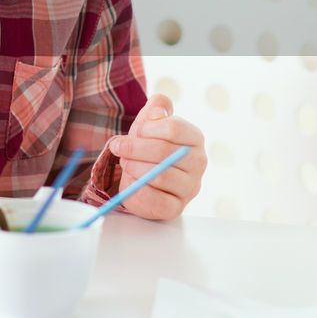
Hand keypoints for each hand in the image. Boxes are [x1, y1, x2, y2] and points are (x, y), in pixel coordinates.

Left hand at [106, 94, 205, 220]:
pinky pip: (155, 200)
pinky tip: (130, 182)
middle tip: (118, 147)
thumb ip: (156, 108)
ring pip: (159, 175)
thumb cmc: (148, 145)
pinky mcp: (176, 208)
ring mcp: (190, 187)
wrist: (143, 176)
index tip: (134, 131)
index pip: (173, 128)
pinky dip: (136, 189)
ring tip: (125, 163)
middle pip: (163, 151)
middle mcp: (198, 163)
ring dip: (133, 167)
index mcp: (194, 138)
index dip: (147, 128)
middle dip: (133, 148)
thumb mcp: (150, 123)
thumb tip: (157, 111)